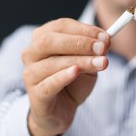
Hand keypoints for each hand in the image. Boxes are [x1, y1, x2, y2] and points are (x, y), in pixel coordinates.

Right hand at [22, 18, 109, 135]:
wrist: (60, 110)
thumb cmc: (72, 81)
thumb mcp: (86, 62)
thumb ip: (93, 51)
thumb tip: (105, 40)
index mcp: (42, 38)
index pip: (60, 26)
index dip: (83, 29)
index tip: (105, 37)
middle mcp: (31, 53)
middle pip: (49, 41)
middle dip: (78, 42)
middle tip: (101, 48)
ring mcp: (30, 74)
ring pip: (52, 63)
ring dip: (79, 61)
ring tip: (101, 63)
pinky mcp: (35, 94)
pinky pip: (49, 84)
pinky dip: (63, 76)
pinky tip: (76, 72)